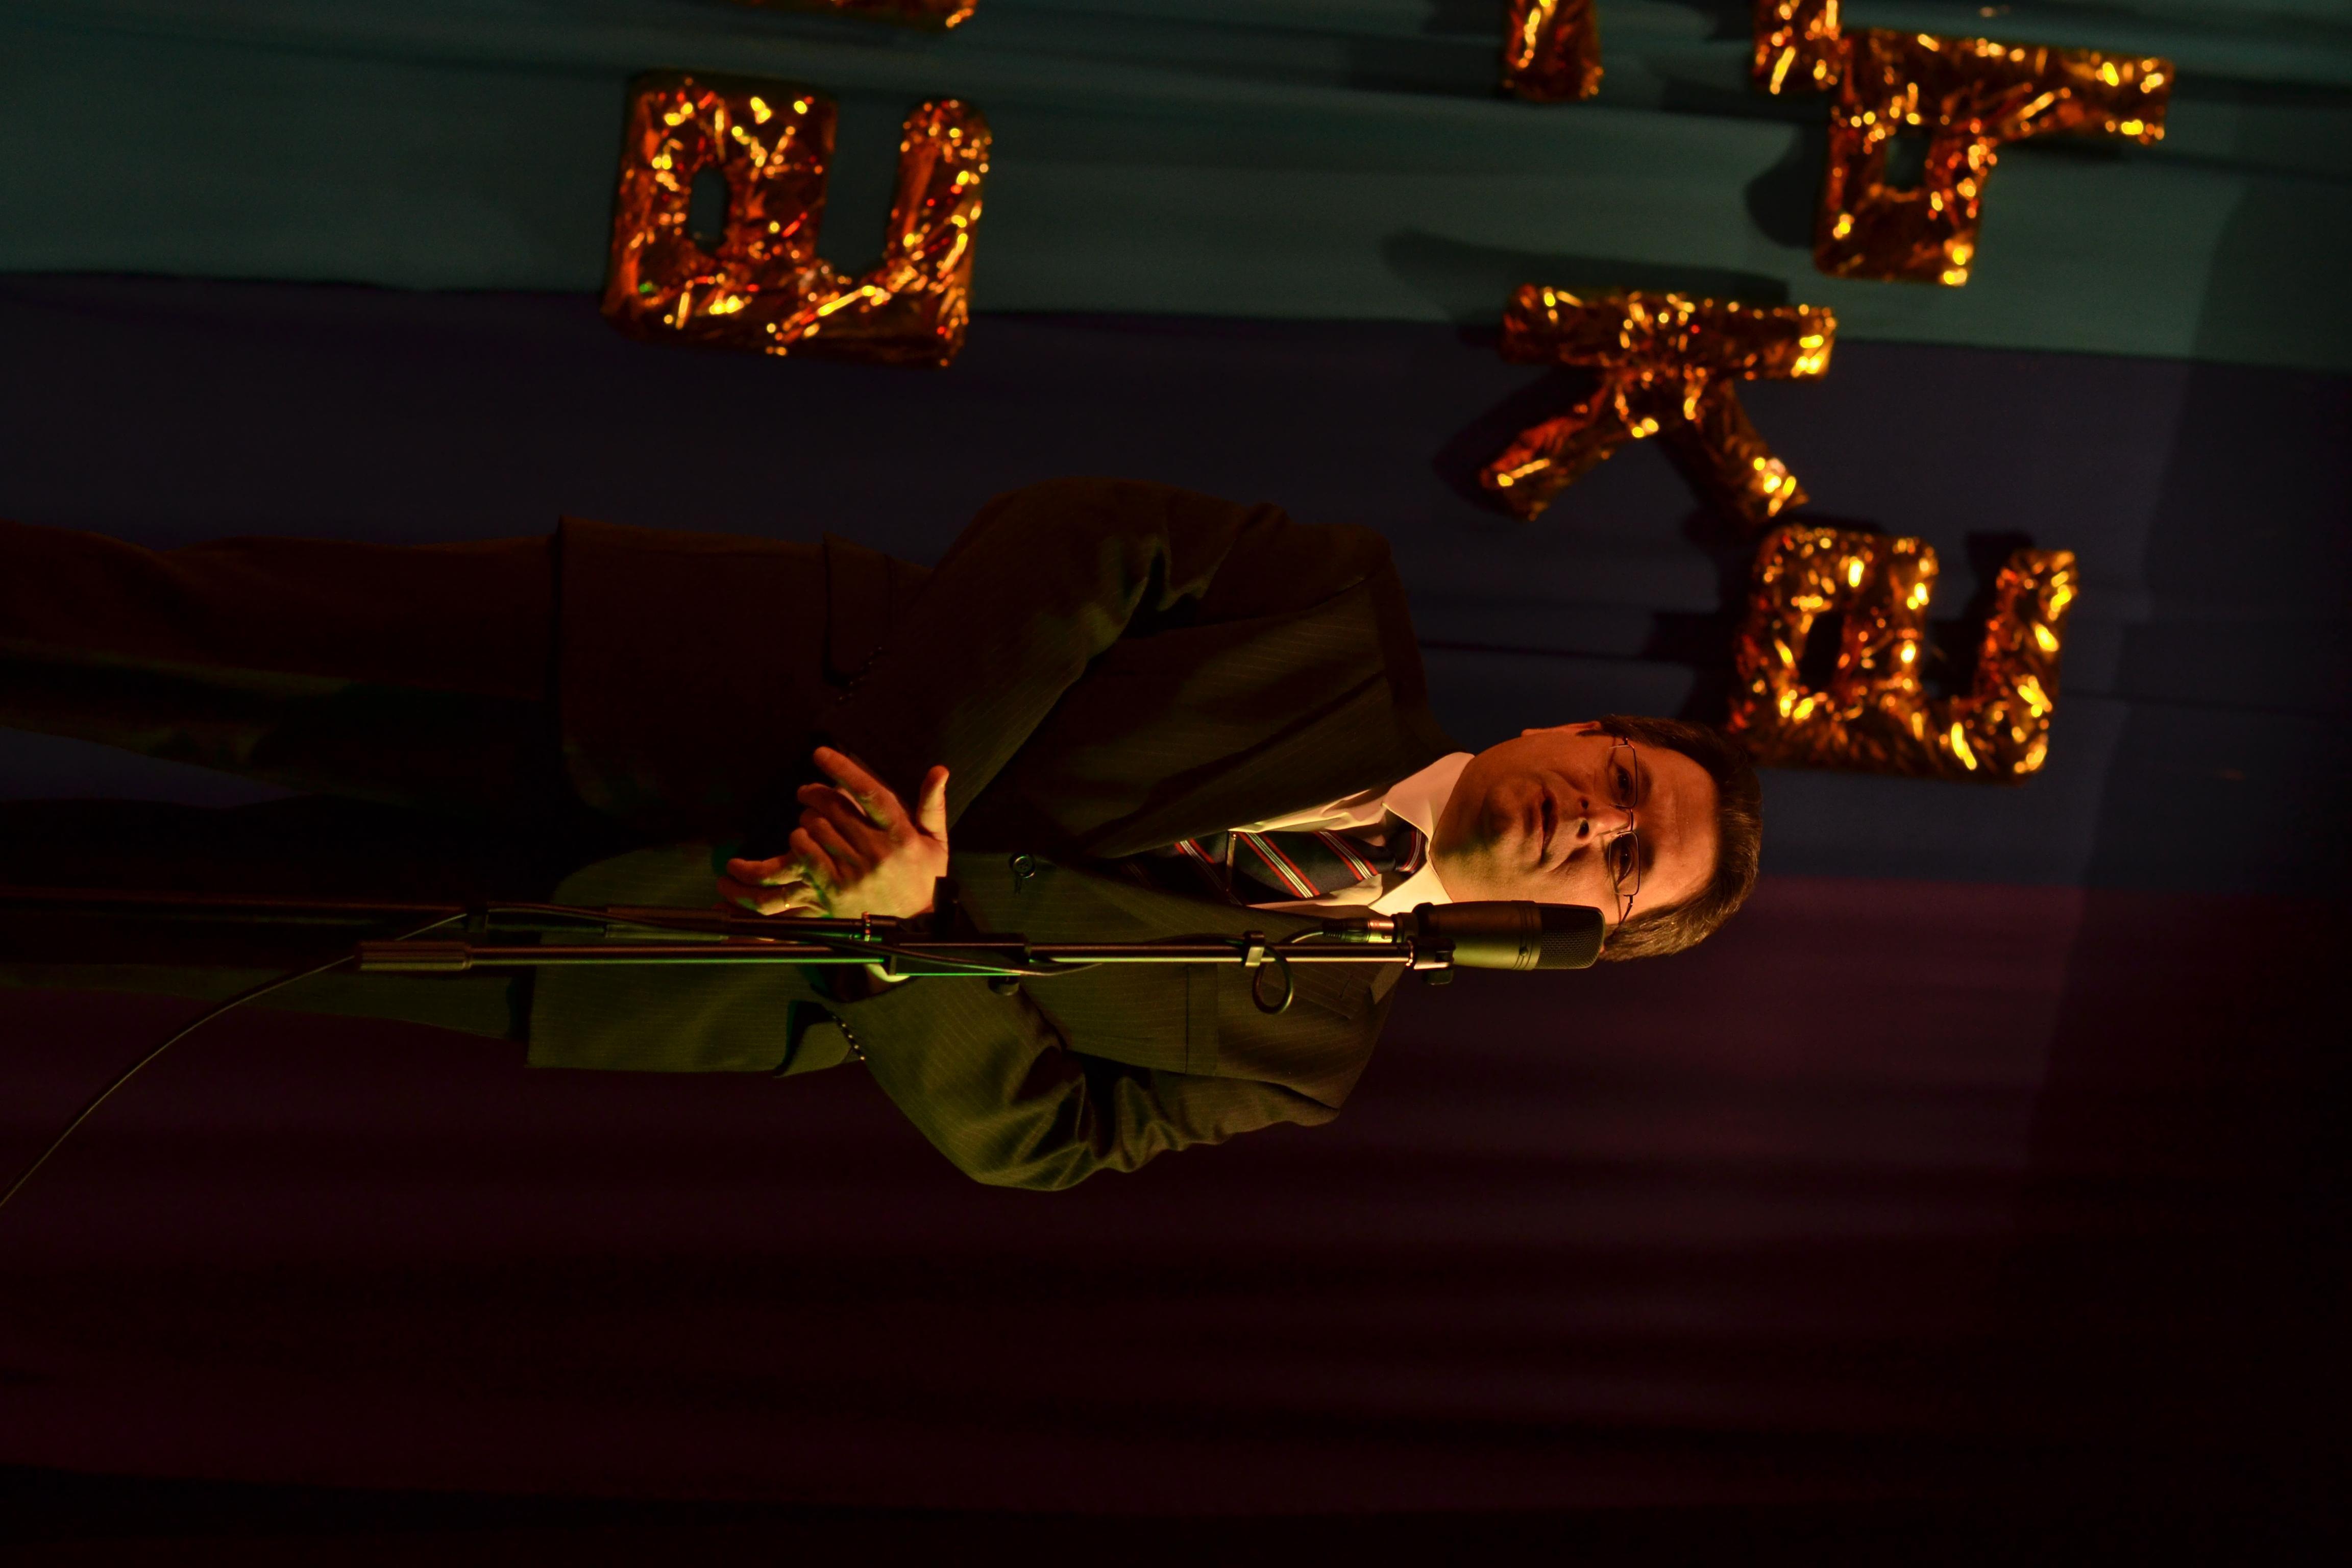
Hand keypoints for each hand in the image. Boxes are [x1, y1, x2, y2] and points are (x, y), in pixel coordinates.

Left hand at [719, 747, 949, 920]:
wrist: (913, 929)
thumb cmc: (924, 878)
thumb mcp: (936, 842)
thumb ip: (932, 805)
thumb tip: (939, 770)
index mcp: (902, 834)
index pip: (869, 793)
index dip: (843, 769)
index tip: (821, 753)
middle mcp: (877, 851)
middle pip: (834, 807)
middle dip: (814, 793)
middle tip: (808, 791)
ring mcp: (855, 872)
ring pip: (816, 828)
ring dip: (807, 817)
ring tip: (810, 816)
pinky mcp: (835, 890)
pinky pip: (806, 855)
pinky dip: (800, 841)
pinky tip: (804, 838)